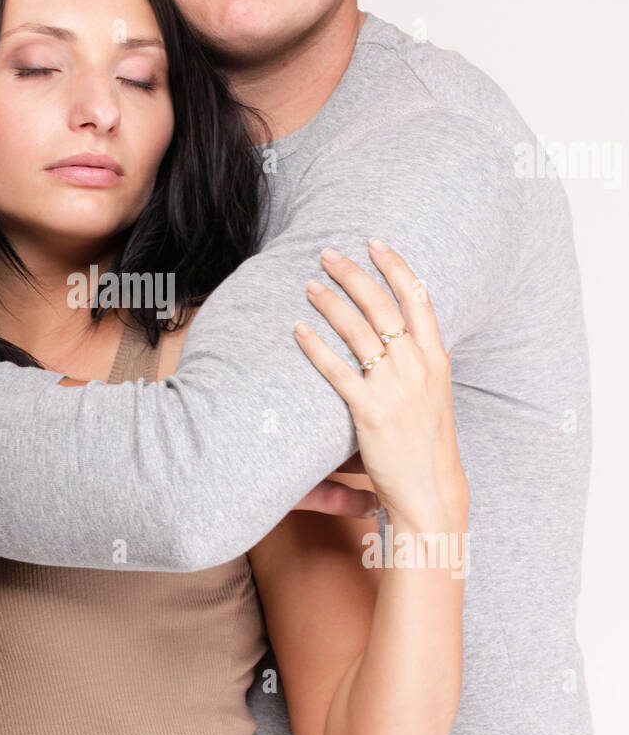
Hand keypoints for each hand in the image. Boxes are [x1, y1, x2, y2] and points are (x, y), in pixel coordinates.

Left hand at [293, 241, 468, 527]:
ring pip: (358, 330)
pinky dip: (316, 346)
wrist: (431, 492)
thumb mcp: (437, 397)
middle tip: (328, 254)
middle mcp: (419, 367)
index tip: (375, 243)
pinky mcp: (371, 412)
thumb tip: (414, 338)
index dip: (395, 265)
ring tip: (310, 286)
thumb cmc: (428, 445)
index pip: (418, 298)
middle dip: (353, 274)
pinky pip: (338, 370)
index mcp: (437, 359)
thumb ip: (425, 364)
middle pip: (382, 305)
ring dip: (330, 302)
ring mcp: (395, 388)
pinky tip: (298, 331)